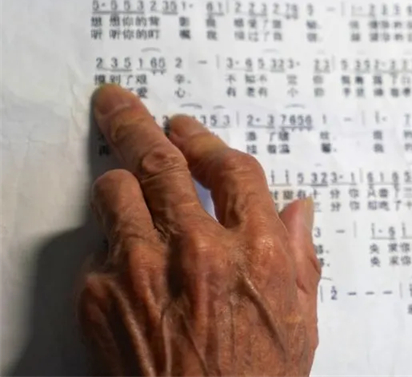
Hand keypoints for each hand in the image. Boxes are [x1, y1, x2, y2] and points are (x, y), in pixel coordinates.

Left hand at [77, 85, 319, 374]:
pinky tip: (127, 262)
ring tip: (122, 183)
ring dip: (119, 182)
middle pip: (160, 160)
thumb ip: (301, 255)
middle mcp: (197, 250)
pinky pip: (97, 247)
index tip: (188, 126)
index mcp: (256, 253)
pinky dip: (110, 244)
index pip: (230, 169)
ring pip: (116, 190)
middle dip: (135, 122)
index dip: (206, 139)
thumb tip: (299, 209)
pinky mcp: (99, 297)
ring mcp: (142, 270)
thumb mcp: (300, 321)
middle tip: (119, 103)